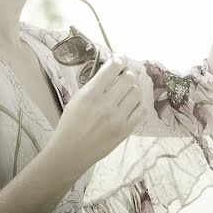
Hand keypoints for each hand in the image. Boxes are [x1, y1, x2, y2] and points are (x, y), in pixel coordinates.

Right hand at [49, 54, 142, 181]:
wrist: (71, 152)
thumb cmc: (70, 124)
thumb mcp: (77, 99)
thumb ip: (95, 84)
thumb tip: (114, 68)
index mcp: (90, 95)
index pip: (113, 68)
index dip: (119, 59)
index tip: (120, 59)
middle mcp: (105, 105)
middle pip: (129, 78)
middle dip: (127, 73)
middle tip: (123, 76)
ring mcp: (118, 119)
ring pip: (137, 92)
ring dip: (133, 88)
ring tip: (125, 92)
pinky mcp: (126, 130)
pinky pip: (142, 109)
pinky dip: (139, 103)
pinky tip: (131, 104)